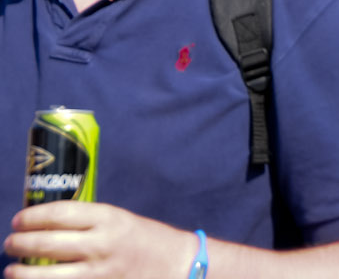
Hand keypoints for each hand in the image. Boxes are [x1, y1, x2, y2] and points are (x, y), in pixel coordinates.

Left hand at [4, 202, 196, 277]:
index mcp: (106, 218)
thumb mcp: (118, 220)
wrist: (175, 265)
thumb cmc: (143, 240)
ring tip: (11, 271)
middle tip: (9, 243)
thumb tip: (48, 224)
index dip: (32, 217)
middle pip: (48, 244)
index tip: (17, 219)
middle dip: (20, 244)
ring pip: (48, 277)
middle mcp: (100, 245)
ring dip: (22, 274)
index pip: (59, 213)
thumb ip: (88, 223)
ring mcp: (99, 274)